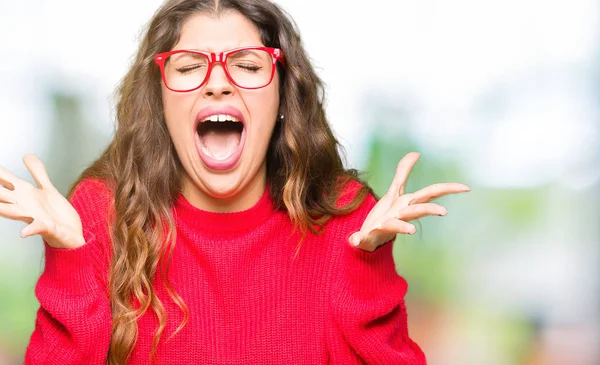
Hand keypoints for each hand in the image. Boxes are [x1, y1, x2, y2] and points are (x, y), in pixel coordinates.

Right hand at [0, 154, 83, 248]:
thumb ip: (38, 173)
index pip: (6, 180)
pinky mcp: (47, 227)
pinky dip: (30, 230)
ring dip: (4, 209)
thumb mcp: (47, 189)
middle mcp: (25, 206)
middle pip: (3, 195)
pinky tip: (23, 232)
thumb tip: (27, 155)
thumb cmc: (57, 214)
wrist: (72, 233)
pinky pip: (36, 228)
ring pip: (14, 212)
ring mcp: (34, 217)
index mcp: (25, 195)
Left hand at [349, 152, 469, 251]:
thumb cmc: (386, 214)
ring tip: (411, 232)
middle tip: (444, 211)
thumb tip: (416, 153)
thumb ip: (403, 172)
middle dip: (429, 209)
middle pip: (416, 210)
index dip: (448, 189)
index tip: (466, 187)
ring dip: (402, 228)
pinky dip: (359, 238)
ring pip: (396, 226)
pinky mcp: (369, 236)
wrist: (370, 236)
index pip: (430, 193)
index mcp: (407, 204)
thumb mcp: (394, 191)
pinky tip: (354, 239)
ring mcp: (385, 226)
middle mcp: (400, 216)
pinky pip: (364, 238)